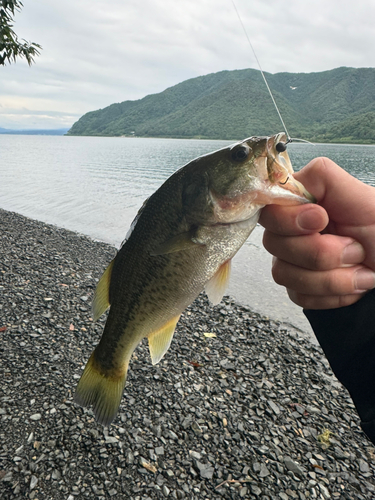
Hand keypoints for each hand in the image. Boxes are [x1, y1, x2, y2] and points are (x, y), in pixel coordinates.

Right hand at [260, 157, 374, 308]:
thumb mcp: (364, 199)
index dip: (289, 220)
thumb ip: (325, 178)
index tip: (321, 220)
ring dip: (331, 278)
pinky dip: (331, 294)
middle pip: (273, 243)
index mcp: (303, 202)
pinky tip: (351, 284)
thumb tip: (291, 177)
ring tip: (360, 270)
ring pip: (283, 273)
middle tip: (355, 249)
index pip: (269, 208)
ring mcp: (290, 259)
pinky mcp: (297, 286)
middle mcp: (290, 229)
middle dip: (321, 253)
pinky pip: (297, 295)